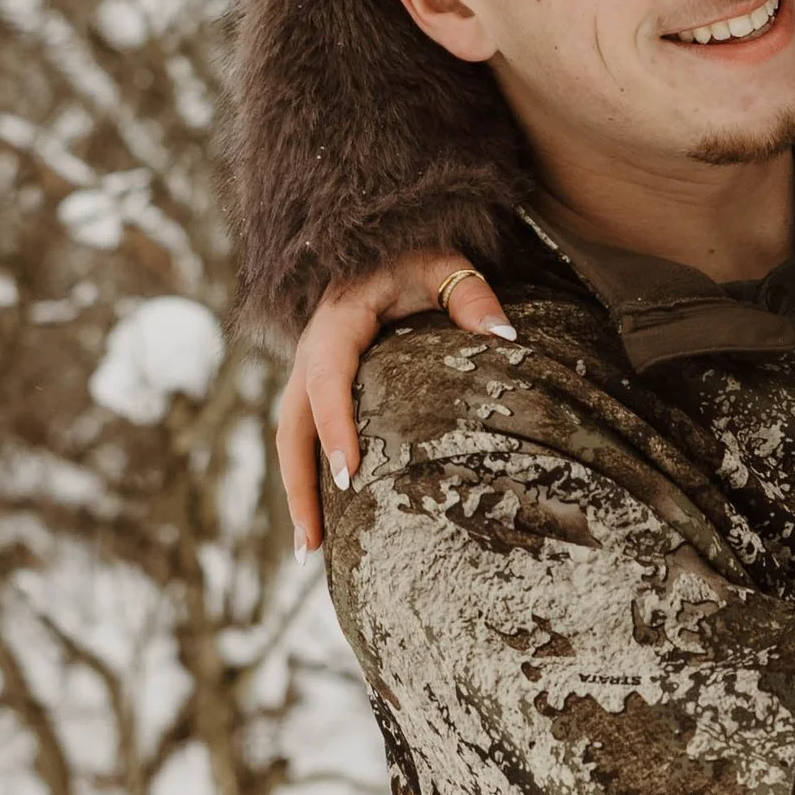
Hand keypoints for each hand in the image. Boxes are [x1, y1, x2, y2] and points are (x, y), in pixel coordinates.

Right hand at [276, 249, 514, 548]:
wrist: (373, 243)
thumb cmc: (412, 254)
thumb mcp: (444, 262)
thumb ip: (472, 295)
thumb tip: (505, 338)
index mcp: (335, 322)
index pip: (327, 379)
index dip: (334, 426)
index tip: (347, 474)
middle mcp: (310, 351)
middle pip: (291, 425)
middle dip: (298, 485)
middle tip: (314, 543)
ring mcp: (307, 371)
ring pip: (289, 438)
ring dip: (297, 492)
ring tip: (312, 551)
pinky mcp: (315, 386)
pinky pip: (302, 434)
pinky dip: (306, 476)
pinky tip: (325, 520)